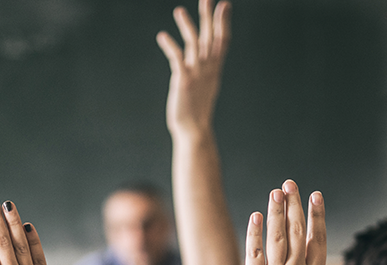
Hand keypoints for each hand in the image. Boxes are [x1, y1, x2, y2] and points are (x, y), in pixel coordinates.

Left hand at [157, 0, 230, 137]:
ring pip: (194, 44)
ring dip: (187, 26)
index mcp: (214, 69)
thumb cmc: (196, 109)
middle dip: (209, 16)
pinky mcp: (184, 81)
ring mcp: (197, 74)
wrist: (194, 130)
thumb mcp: (204, 84)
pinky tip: (162, 36)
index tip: (224, 4)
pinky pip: (177, 59)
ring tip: (179, 11)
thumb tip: (201, 57)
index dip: (223, 22)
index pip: (222, 40)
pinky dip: (170, 46)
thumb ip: (202, 67)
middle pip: (210, 37)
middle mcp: (208, 68)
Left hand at [244, 182, 357, 264]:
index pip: (318, 238)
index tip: (316, 196)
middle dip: (295, 204)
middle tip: (291, 184)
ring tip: (275, 192)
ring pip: (277, 236)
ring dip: (276, 211)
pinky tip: (256, 216)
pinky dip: (255, 233)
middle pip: (297, 231)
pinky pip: (254, 252)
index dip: (317, 215)